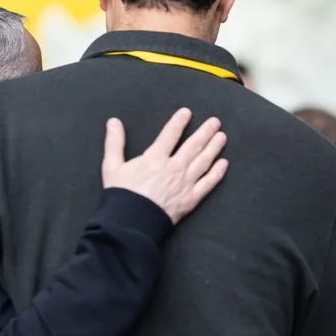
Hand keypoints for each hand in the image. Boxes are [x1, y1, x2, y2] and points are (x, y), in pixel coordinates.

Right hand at [101, 108, 227, 223]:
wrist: (132, 223)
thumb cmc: (121, 195)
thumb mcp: (112, 166)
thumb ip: (114, 142)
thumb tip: (113, 122)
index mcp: (155, 158)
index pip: (170, 134)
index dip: (179, 122)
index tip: (187, 113)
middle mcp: (174, 167)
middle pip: (193, 145)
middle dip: (205, 132)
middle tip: (215, 122)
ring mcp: (185, 183)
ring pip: (203, 161)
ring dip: (214, 147)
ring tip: (222, 137)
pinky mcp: (191, 199)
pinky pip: (208, 183)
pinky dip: (217, 173)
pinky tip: (224, 164)